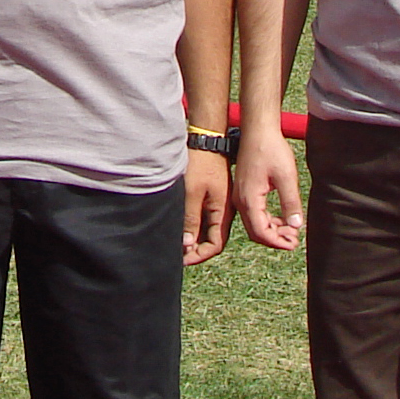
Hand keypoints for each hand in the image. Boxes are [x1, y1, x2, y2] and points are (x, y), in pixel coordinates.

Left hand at [183, 148, 231, 264]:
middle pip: (211, 239)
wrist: (206, 138)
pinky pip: (203, 216)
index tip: (182, 260)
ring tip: (176, 242)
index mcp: (223, 211)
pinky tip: (179, 224)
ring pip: (206, 228)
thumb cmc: (199, 163)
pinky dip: (192, 224)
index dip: (199, 256)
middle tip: (176, 254)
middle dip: (195, 250)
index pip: (215, 245)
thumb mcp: (192, 193)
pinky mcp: (211, 194)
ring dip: (192, 237)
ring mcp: (218, 202)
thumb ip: (190, 220)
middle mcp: (224, 210)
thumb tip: (187, 245)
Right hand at [234, 123, 303, 250]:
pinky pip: (254, 213)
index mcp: (249, 200)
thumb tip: (296, 225)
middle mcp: (240, 201)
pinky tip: (281, 218)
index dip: (277, 242)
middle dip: (275, 239)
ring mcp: (240, 196)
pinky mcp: (244, 191)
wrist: (258, 130)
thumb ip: (291, 203)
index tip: (293, 244)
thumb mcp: (286, 177)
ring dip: (272, 230)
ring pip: (254, 224)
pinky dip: (267, 220)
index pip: (261, 232)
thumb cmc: (271, 150)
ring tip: (291, 229)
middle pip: (256, 232)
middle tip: (294, 240)